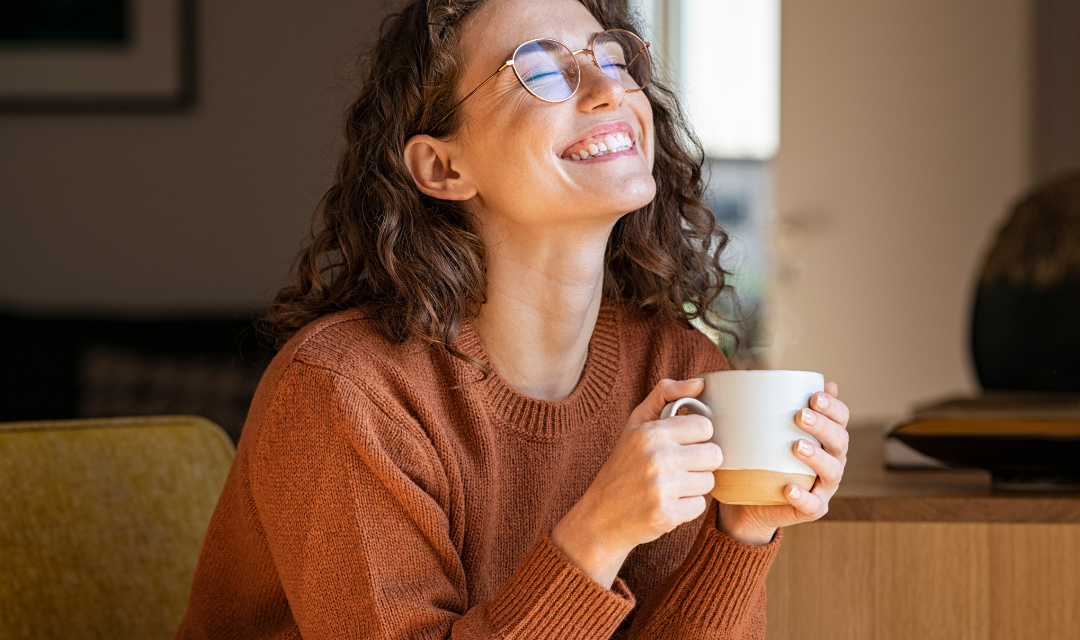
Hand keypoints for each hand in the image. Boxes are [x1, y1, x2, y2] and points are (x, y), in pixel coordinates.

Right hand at [551, 378, 723, 587]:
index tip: (681, 445)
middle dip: (700, 463)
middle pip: (713, 455)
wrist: (600, 517)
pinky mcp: (666, 515)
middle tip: (678, 468)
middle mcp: (656, 458)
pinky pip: (700, 506)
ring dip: (694, 486)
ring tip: (670, 487)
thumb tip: (700, 382)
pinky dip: (687, 508)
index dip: (696, 437)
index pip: (705, 427)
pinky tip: (667, 504)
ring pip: (709, 481)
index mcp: (650, 433)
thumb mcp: (635, 425)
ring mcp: (661, 488)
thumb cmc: (623, 466)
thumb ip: (665, 395)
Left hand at [717, 382, 849, 545]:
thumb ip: (768, 406)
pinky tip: (789, 487)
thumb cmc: (761, 457)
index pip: (840, 418)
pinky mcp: (811, 509)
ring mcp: (824, 486)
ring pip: (832, 471)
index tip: (814, 396)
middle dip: (823, 426)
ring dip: (817, 457)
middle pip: (839, 441)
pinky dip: (803, 496)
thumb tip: (758, 374)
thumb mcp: (763, 430)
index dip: (833, 407)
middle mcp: (831, 460)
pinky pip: (812, 505)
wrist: (750, 501)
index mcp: (826, 438)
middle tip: (800, 415)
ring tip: (796, 446)